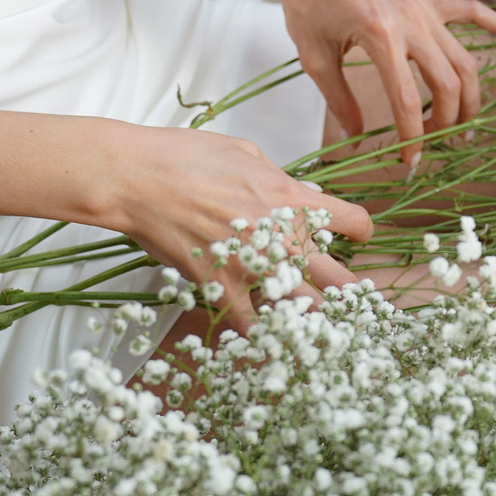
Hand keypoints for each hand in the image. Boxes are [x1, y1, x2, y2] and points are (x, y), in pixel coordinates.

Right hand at [101, 124, 373, 333]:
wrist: (136, 178)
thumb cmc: (185, 156)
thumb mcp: (246, 154)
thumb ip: (279, 180)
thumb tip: (296, 194)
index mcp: (292, 199)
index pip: (353, 221)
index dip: (360, 231)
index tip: (355, 236)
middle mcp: (282, 237)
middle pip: (340, 278)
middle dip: (349, 290)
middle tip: (350, 296)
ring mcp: (253, 267)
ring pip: (304, 308)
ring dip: (312, 315)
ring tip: (318, 322)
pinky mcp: (221, 288)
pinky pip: (252, 326)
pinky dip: (263, 336)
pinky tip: (270, 341)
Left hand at [274, 0, 495, 170]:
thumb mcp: (314, 54)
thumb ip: (339, 98)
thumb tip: (358, 136)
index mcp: (380, 36)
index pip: (408, 100)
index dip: (413, 137)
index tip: (410, 162)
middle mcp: (412, 22)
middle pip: (447, 84)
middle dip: (445, 123)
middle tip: (432, 143)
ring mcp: (427, 9)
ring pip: (466, 61)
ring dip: (470, 98)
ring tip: (463, 125)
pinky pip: (476, 14)